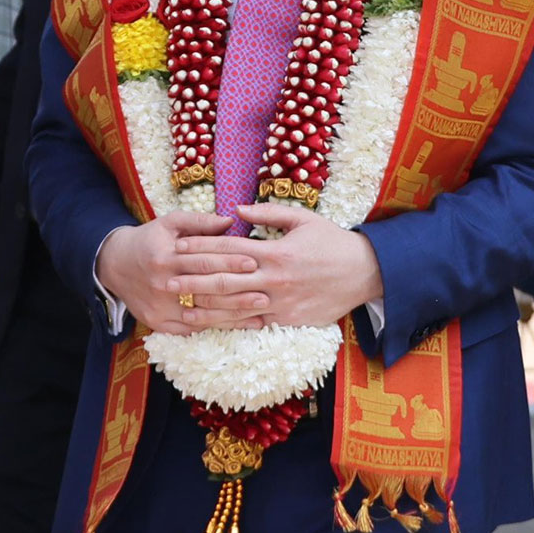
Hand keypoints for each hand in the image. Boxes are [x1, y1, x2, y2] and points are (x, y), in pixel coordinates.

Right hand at [96, 211, 264, 335]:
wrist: (114, 265)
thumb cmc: (149, 240)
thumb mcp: (170, 223)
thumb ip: (200, 221)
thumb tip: (231, 220)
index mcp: (165, 257)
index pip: (203, 260)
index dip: (230, 261)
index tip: (254, 261)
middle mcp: (162, 284)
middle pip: (206, 289)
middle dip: (238, 291)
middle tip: (265, 293)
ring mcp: (159, 307)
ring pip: (202, 314)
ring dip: (233, 315)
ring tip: (260, 313)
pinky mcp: (158, 323)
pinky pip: (191, 330)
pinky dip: (216, 328)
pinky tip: (239, 326)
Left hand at [169, 203, 383, 330]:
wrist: (366, 272)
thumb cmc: (333, 242)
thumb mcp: (303, 219)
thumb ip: (268, 213)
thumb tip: (235, 208)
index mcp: (276, 250)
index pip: (229, 247)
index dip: (201, 246)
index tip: (179, 246)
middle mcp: (274, 277)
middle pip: (225, 278)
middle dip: (193, 279)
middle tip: (168, 279)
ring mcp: (280, 301)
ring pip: (235, 305)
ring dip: (205, 306)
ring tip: (181, 305)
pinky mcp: (288, 319)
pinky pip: (254, 322)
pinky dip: (231, 323)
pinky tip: (213, 324)